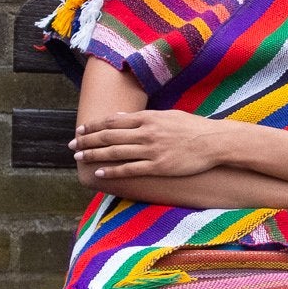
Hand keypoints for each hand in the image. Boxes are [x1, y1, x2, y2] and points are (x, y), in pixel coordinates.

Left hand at [70, 109, 225, 181]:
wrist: (215, 142)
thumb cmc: (193, 128)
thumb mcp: (167, 115)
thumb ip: (143, 117)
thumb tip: (121, 116)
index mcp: (148, 118)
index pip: (113, 121)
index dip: (94, 126)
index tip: (81, 129)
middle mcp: (146, 132)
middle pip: (109, 136)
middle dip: (88, 141)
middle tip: (72, 145)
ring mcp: (152, 150)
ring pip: (115, 152)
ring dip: (94, 155)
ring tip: (80, 158)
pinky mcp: (158, 166)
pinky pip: (130, 169)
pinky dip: (113, 171)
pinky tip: (100, 172)